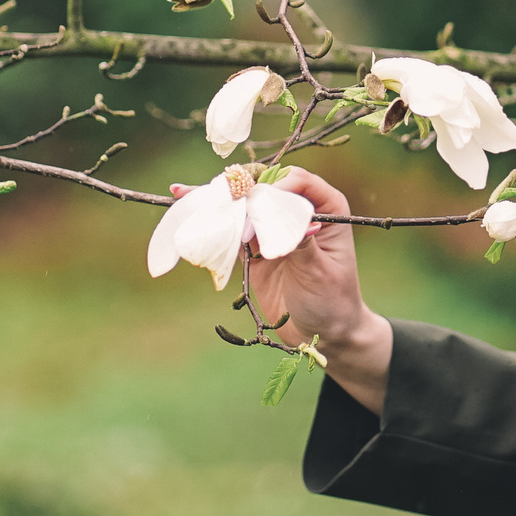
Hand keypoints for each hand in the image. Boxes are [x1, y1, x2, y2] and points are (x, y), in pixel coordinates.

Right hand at [177, 167, 392, 413]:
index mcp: (327, 207)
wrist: (323, 333)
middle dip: (236, 188)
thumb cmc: (332, 300)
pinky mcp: (255, 248)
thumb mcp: (318, 271)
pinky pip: (233, 230)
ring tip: (183, 193)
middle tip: (210, 192)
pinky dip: (213, 224)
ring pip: (244, 206)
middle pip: (264, 187)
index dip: (274, 187)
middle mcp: (300, 210)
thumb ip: (296, 242)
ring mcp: (274, 227)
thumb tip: (275, 216)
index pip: (297, 181)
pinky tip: (189, 212)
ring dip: (216, 202)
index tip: (257, 204)